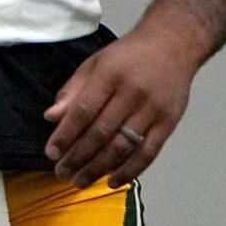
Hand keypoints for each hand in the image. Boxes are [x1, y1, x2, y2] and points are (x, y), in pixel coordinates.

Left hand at [44, 20, 202, 185]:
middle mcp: (132, 93)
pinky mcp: (169, 122)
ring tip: (81, 181)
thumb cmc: (128, 55)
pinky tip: (114, 181)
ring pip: (123, 146)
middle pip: (101, 132)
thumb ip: (73, 91)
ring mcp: (153, 109)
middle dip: (78, 157)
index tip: (51, 153)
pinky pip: (149, 152)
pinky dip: (131, 170)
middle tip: (61, 172)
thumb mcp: (95, 64)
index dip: (65, 135)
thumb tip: (50, 117)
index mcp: (110, 75)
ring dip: (99, 168)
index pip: (83, 111)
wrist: (174, 43)